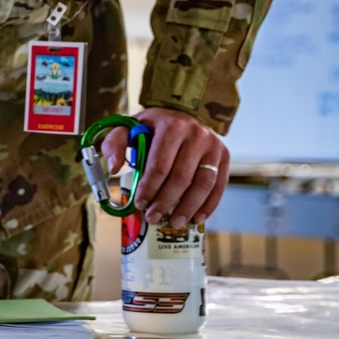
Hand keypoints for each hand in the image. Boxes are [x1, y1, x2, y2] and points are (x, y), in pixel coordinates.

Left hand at [104, 107, 228, 227]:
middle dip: (165, 202)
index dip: (149, 188)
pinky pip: (219, 186)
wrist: (182, 114)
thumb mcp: (130, 127)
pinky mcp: (224, 156)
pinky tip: (196, 218)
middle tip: (153, 218)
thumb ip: (115, 143)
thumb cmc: (153, 127)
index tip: (139, 204)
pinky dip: (208, 205)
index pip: (159, 165)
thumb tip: (114, 167)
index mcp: (171, 126)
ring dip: (188, 208)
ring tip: (175, 223)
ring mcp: (214, 146)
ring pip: (203, 184)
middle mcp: (196, 134)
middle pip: (181, 177)